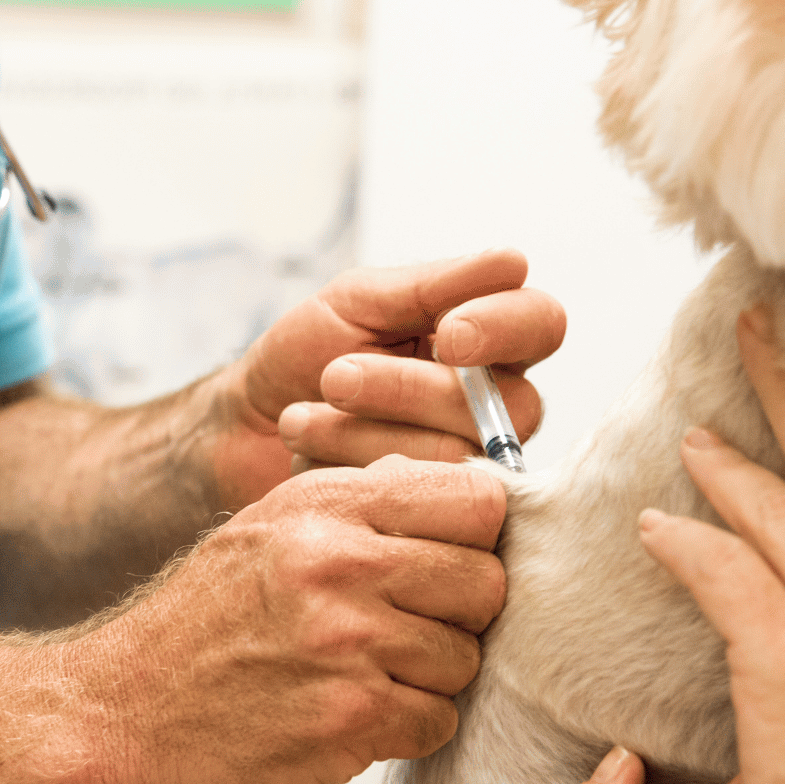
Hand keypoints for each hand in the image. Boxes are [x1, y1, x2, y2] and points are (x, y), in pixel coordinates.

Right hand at [70, 455, 507, 783]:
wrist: (116, 715)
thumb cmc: (196, 628)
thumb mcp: (267, 529)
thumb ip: (361, 506)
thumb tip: (466, 494)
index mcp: (323, 504)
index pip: (475, 498)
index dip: (475, 537)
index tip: (449, 560)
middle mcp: (338, 562)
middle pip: (485, 581)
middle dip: (458, 615)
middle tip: (407, 630)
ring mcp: (346, 642)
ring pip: (466, 658)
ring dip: (429, 678)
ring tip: (364, 676)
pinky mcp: (349, 720)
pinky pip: (436, 721)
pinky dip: (406, 729)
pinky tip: (353, 717)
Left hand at [208, 250, 565, 506]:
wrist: (243, 432)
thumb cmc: (305, 357)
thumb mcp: (358, 303)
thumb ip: (434, 286)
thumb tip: (512, 263)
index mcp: (485, 341)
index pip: (541, 324)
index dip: (506, 329)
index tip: (450, 334)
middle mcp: (495, 407)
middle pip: (508, 405)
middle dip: (408, 388)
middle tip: (334, 377)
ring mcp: (470, 469)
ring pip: (458, 457)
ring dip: (363, 432)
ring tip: (300, 419)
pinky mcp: (435, 521)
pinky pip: (421, 504)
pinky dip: (352, 473)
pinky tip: (311, 460)